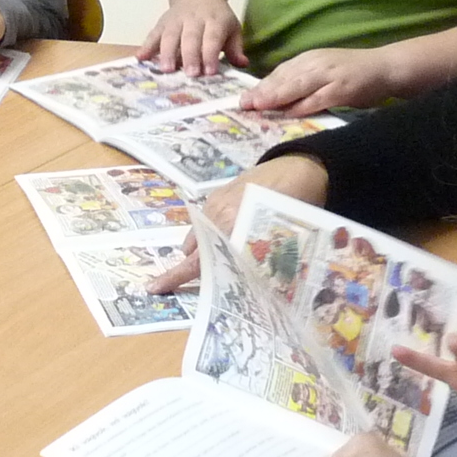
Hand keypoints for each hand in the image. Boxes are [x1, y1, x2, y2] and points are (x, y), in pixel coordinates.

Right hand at [136, 0, 246, 78]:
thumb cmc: (217, 18)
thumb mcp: (232, 28)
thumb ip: (236, 48)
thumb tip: (243, 64)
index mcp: (215, 20)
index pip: (212, 37)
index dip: (210, 54)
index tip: (209, 72)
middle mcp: (194, 19)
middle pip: (191, 37)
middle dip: (190, 56)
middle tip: (190, 74)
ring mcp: (176, 20)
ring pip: (170, 35)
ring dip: (167, 52)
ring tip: (166, 69)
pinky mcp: (162, 23)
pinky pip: (153, 34)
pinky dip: (146, 45)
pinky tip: (141, 58)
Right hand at [144, 156, 326, 292]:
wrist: (301, 169)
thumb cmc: (298, 210)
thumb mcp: (280, 241)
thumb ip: (255, 260)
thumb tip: (243, 282)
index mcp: (232, 228)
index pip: (198, 260)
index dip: (176, 276)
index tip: (154, 287)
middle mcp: (217, 215)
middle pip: (194, 249)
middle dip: (199, 264)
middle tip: (215, 275)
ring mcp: (215, 203)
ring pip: (199, 235)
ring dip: (208, 247)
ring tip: (228, 251)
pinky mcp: (218, 194)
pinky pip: (206, 220)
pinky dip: (214, 230)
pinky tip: (234, 230)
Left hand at [247, 46, 404, 113]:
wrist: (386, 67)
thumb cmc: (353, 72)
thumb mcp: (324, 71)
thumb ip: (304, 81)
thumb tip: (278, 97)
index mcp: (310, 59)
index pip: (280, 72)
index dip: (261, 86)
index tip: (244, 97)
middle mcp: (317, 64)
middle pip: (284, 78)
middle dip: (262, 92)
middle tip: (243, 104)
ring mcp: (330, 75)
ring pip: (297, 86)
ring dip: (276, 97)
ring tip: (258, 107)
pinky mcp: (342, 88)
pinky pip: (318, 98)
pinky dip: (302, 106)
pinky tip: (289, 113)